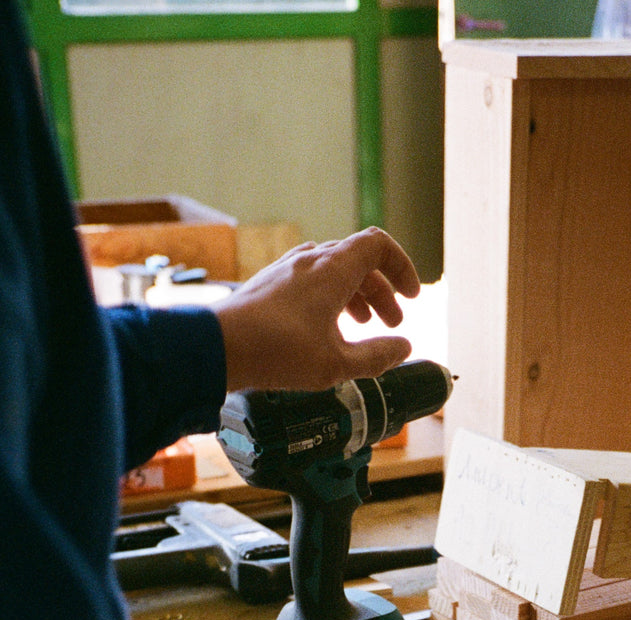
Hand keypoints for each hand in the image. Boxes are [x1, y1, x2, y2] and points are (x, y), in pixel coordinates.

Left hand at [213, 226, 420, 391]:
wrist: (219, 347)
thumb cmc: (277, 353)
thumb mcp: (337, 364)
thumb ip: (376, 356)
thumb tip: (403, 349)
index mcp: (333, 269)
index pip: (378, 245)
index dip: (401, 266)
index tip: (411, 295)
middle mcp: (311, 261)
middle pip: (359, 261)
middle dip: (382, 291)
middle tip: (392, 323)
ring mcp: (287, 269)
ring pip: (334, 271)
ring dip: (357, 295)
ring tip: (363, 326)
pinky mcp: (271, 284)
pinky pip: (311, 281)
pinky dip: (331, 298)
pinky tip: (327, 329)